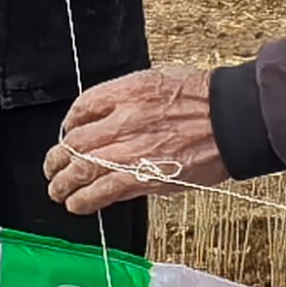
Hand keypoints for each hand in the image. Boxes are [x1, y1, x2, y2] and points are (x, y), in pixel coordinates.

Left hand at [46, 68, 220, 213]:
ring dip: (63, 182)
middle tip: (53, 167)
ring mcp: (131, 149)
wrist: (232, 118)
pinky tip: (76, 204)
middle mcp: (124, 118)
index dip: (70, 125)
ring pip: (81, 168)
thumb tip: (111, 118)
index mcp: (128, 91)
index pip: (82, 108)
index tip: (69, 134)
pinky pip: (102, 191)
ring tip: (58, 190)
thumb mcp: (162, 82)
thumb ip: (132, 100)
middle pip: (75, 141)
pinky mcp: (143, 176)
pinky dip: (84, 199)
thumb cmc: (206, 101)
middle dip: (58, 158)